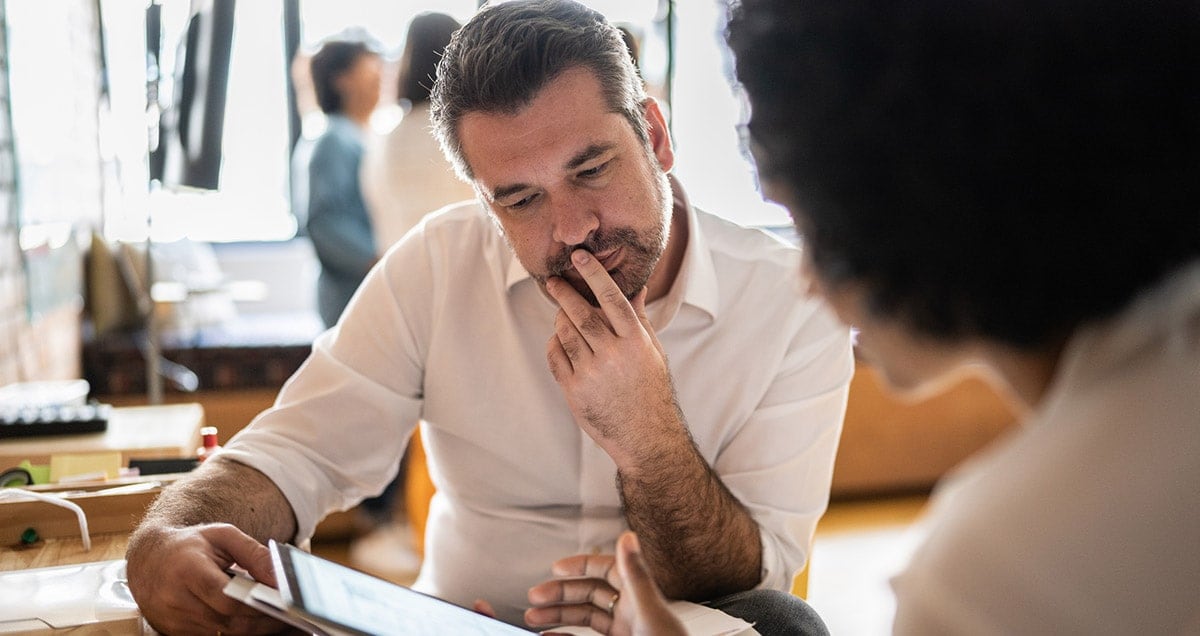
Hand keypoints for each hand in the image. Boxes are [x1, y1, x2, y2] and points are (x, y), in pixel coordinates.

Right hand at [126, 522, 283, 634]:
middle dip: (265, 621)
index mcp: (187, 571)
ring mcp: (174, 621)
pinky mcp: (176, 633)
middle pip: (229, 621)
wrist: (149, 559)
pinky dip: (239, 632)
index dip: (258, 604)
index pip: (226, 598)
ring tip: (283, 621)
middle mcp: (176, 601)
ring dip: (256, 630)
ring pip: (224, 634)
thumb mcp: (223, 536)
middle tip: (294, 617)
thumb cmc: (190, 545)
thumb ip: (254, 553)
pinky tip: (259, 624)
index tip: (285, 603)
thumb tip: (280, 578)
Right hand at [526, 532, 684, 635]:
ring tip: (532, 618)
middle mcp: (630, 612)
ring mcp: (624, 631)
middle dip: (561, 594)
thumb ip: (636, 576)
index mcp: (639, 597)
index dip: (581, 566)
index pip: (606, 570)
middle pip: (590, 593)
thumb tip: (628, 536)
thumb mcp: (649, 613)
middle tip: (535, 596)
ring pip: (585, 617)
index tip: (556, 568)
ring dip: (558, 616)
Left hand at [545, 249, 682, 464]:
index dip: (594, 274)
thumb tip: (637, 287)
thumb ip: (639, 318)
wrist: (645, 436)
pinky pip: (555, 357)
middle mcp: (613, 354)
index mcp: (635, 341)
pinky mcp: (574, 390)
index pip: (612, 298)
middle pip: (581, 313)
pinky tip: (559, 341)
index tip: (580, 256)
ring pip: (564, 333)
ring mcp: (592, 373)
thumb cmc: (651, 390)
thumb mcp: (653, 352)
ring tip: (561, 314)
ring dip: (559, 319)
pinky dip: (554, 344)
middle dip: (564, 293)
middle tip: (554, 281)